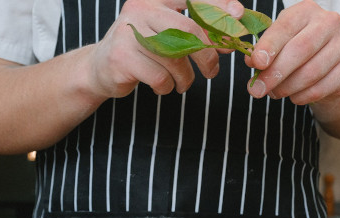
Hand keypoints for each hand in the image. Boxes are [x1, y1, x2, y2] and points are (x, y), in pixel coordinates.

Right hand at [84, 0, 244, 97]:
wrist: (101, 68)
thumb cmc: (142, 50)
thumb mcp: (167, 33)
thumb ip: (195, 33)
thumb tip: (230, 40)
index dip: (218, 5)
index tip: (239, 16)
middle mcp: (140, 9)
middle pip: (187, 30)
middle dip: (207, 55)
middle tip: (212, 72)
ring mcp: (128, 33)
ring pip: (174, 58)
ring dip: (186, 77)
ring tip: (183, 84)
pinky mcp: (121, 58)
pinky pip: (159, 76)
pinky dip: (167, 87)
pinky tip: (163, 86)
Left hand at [244, 0, 339, 104]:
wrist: (328, 66)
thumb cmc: (295, 50)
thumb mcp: (277, 44)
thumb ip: (263, 50)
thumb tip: (252, 61)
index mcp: (306, 11)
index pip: (285, 26)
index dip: (269, 46)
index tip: (256, 63)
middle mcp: (329, 22)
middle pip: (300, 49)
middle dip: (275, 73)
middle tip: (257, 90)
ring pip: (311, 72)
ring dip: (287, 88)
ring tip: (275, 93)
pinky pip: (322, 87)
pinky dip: (303, 96)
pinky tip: (293, 97)